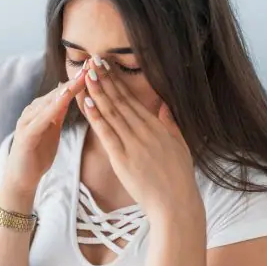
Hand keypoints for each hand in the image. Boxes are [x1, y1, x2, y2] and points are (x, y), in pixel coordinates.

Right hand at [3, 69, 86, 195]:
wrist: (21, 177)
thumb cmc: (37, 153)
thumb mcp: (52, 129)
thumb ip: (58, 112)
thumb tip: (69, 93)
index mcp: (41, 110)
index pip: (63, 91)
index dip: (79, 80)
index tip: (95, 68)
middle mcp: (32, 111)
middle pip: (57, 92)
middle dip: (75, 80)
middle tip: (91, 66)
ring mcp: (27, 121)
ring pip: (49, 102)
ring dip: (65, 90)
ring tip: (80, 78)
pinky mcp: (26, 134)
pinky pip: (41, 119)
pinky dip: (52, 108)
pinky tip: (62, 100)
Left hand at [82, 60, 201, 221]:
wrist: (176, 204)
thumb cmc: (178, 178)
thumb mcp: (179, 145)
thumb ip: (170, 123)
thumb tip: (164, 105)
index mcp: (156, 126)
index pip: (132, 99)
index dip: (117, 81)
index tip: (106, 66)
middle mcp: (144, 131)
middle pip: (120, 101)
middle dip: (105, 80)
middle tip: (92, 61)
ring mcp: (133, 144)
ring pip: (111, 112)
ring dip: (98, 92)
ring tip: (87, 74)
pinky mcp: (123, 159)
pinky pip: (107, 134)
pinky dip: (96, 117)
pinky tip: (87, 102)